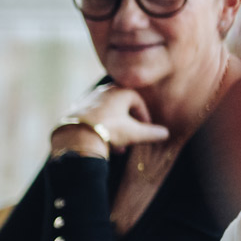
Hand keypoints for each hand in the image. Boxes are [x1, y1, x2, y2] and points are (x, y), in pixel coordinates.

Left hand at [52, 84, 168, 156]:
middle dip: (129, 126)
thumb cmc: (110, 130)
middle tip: (133, 140)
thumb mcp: (135, 133)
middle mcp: (102, 92)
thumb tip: (165, 134)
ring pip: (107, 116)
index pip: (137, 101)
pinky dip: (101, 130)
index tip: (146, 130)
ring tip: (120, 148)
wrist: (76, 136)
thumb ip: (152, 133)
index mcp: (118, 91)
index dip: (144, 117)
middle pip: (121, 109)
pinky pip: (93, 120)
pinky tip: (103, 145)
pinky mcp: (74, 111)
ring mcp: (86, 100)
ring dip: (115, 131)